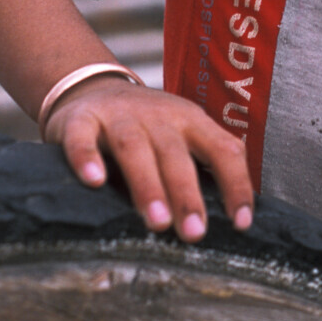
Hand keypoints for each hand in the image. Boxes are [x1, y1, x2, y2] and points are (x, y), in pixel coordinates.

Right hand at [43, 78, 253, 242]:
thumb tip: (235, 216)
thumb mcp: (183, 135)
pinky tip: (93, 181)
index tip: (241, 223)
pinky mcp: (80, 120)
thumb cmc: (148, 126)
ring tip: (157, 222)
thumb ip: (205, 165)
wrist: (93, 87)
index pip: (223, 150)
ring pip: (134, 148)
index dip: (236, 184)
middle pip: (175, 153)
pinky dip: (87, 158)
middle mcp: (159, 116)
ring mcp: (118, 116)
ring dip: (147, 185)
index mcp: (192, 122)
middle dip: (187, 194)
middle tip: (194, 233)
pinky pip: (82, 138)